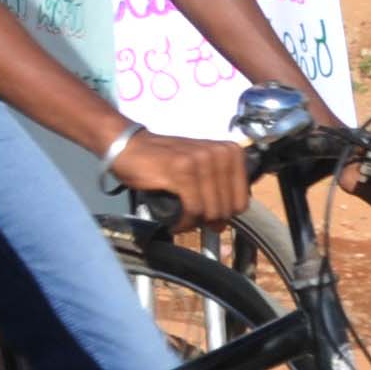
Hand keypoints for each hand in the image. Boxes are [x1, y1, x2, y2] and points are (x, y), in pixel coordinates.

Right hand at [110, 129, 252, 229]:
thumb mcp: (200, 166)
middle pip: (227, 208)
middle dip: (209, 220)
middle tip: (192, 220)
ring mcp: (201, 160)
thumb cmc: (163, 159)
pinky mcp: (182, 170)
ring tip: (182, 220)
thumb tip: (226, 219)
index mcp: (230, 152)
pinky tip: (175, 222)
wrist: (128, 146)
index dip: (225, 214)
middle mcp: (219, 153)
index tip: (208, 217)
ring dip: (194, 223)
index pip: (242, 200)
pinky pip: (193, 209)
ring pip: (211, 210)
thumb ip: (219, 185)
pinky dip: (183, 222)